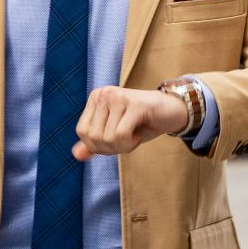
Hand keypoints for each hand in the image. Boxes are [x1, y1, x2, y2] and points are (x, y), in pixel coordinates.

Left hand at [72, 86, 189, 160]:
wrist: (171, 112)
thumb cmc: (141, 123)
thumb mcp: (115, 135)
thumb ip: (94, 144)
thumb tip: (76, 155)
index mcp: (95, 97)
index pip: (83, 132)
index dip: (98, 145)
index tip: (116, 138)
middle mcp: (104, 93)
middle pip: (94, 137)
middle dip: (112, 148)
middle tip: (127, 138)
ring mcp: (119, 96)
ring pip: (108, 138)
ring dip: (123, 146)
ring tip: (134, 134)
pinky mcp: (135, 104)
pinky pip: (121, 135)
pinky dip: (130, 142)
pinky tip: (139, 133)